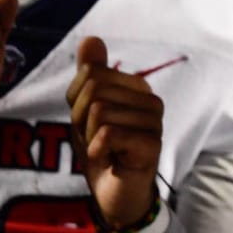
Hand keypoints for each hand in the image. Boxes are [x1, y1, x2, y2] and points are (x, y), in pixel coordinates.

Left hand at [66, 38, 162, 231]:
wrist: (114, 193)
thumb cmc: (103, 151)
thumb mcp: (86, 110)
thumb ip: (90, 74)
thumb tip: (91, 38)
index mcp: (137, 88)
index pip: (91, 74)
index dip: (77, 102)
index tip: (89, 123)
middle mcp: (151, 100)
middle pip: (95, 91)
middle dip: (82, 119)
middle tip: (95, 139)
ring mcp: (155, 123)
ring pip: (100, 112)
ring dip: (90, 138)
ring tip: (104, 150)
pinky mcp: (152, 145)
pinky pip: (109, 134)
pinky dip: (97, 149)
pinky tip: (108, 158)